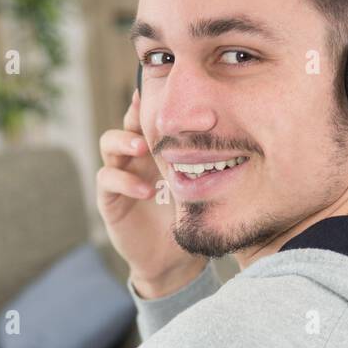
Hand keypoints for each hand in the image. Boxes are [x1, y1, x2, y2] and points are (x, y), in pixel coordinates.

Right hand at [96, 89, 206, 296]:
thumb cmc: (190, 217)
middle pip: (127, 121)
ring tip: (143, 148)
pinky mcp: (110, 199)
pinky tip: (145, 190)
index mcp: (157, 148)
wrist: (174, 260)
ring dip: (124, 142)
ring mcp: (121, 175)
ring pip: (109, 143)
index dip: (155, 101)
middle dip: (137, 115)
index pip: (151, 115)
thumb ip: (209, 159)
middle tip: (154, 115)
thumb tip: (240, 132)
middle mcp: (135, 156)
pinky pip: (107, 179)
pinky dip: (124, 181)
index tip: (168, 88)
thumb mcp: (203, 183)